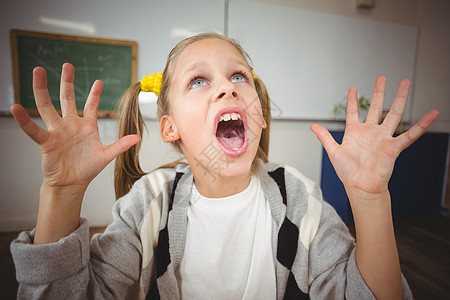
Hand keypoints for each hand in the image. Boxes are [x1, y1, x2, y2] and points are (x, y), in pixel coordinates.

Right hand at [11, 63, 139, 191]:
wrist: (72, 183)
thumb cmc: (87, 168)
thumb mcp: (106, 155)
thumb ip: (120, 145)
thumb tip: (138, 137)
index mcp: (87, 126)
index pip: (91, 106)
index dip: (95, 94)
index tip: (99, 81)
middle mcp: (71, 124)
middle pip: (67, 98)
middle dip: (67, 82)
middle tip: (68, 65)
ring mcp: (57, 131)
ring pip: (47, 106)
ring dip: (41, 89)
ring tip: (37, 72)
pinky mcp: (46, 141)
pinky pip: (33, 129)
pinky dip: (24, 120)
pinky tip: (16, 108)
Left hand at [311, 76, 438, 196]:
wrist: (360, 187)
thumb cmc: (348, 173)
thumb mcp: (333, 152)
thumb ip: (325, 137)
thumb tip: (312, 126)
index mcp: (354, 132)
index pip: (353, 111)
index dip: (353, 100)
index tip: (353, 88)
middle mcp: (370, 132)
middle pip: (376, 107)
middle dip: (380, 92)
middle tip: (383, 78)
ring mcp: (382, 138)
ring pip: (393, 114)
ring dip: (400, 99)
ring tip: (405, 84)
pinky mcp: (393, 147)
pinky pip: (409, 134)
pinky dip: (421, 125)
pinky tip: (431, 114)